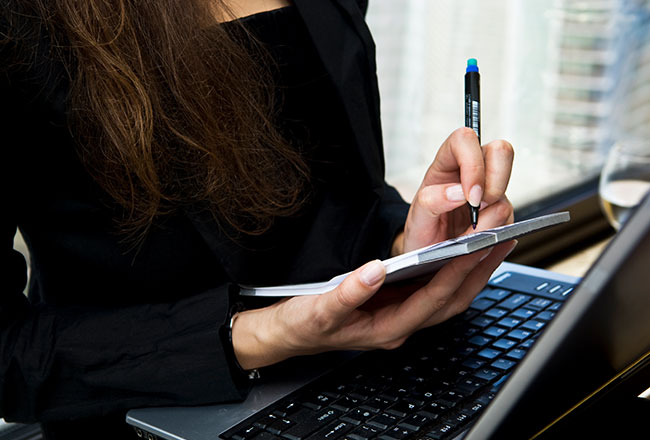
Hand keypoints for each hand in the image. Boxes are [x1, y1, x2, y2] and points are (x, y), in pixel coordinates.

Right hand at [232, 237, 516, 369]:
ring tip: (495, 240)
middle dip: (479, 270)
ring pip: (450, 296)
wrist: (292, 334)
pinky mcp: (400, 305)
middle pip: (453, 299)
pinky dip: (456, 270)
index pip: (432, 299)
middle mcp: (403, 324)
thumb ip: (348, 292)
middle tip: (503, 238)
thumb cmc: (306, 325)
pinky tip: (465, 252)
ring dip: (474, 270)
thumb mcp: (320, 309)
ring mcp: (404, 316)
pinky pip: (438, 288)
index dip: (455, 273)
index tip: (475, 248)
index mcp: (388, 327)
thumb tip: (375, 269)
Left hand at [393, 127, 514, 254]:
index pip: (465, 139)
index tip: (470, 196)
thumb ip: (432, 201)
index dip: (473, 163)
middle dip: (495, 184)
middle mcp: (472, 172)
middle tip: (478, 209)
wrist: (429, 254)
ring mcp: (489, 191)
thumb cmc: (422, 230)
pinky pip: (510, 220)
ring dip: (490, 218)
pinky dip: (495, 233)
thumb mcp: (417, 217)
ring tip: (467, 234)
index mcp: (447, 163)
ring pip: (507, 192)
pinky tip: (476, 241)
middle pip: (501, 152)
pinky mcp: (499, 213)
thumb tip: (459, 193)